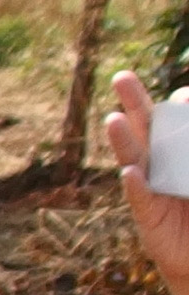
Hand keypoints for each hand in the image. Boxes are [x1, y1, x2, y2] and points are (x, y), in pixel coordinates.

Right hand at [104, 71, 188, 294]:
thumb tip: (173, 129)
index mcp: (182, 154)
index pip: (176, 122)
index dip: (181, 106)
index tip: (187, 98)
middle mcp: (164, 166)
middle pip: (147, 130)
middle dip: (135, 103)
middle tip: (121, 77)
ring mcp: (152, 189)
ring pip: (135, 159)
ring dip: (123, 140)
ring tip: (114, 120)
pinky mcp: (149, 217)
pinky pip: (139, 198)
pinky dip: (134, 185)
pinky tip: (131, 172)